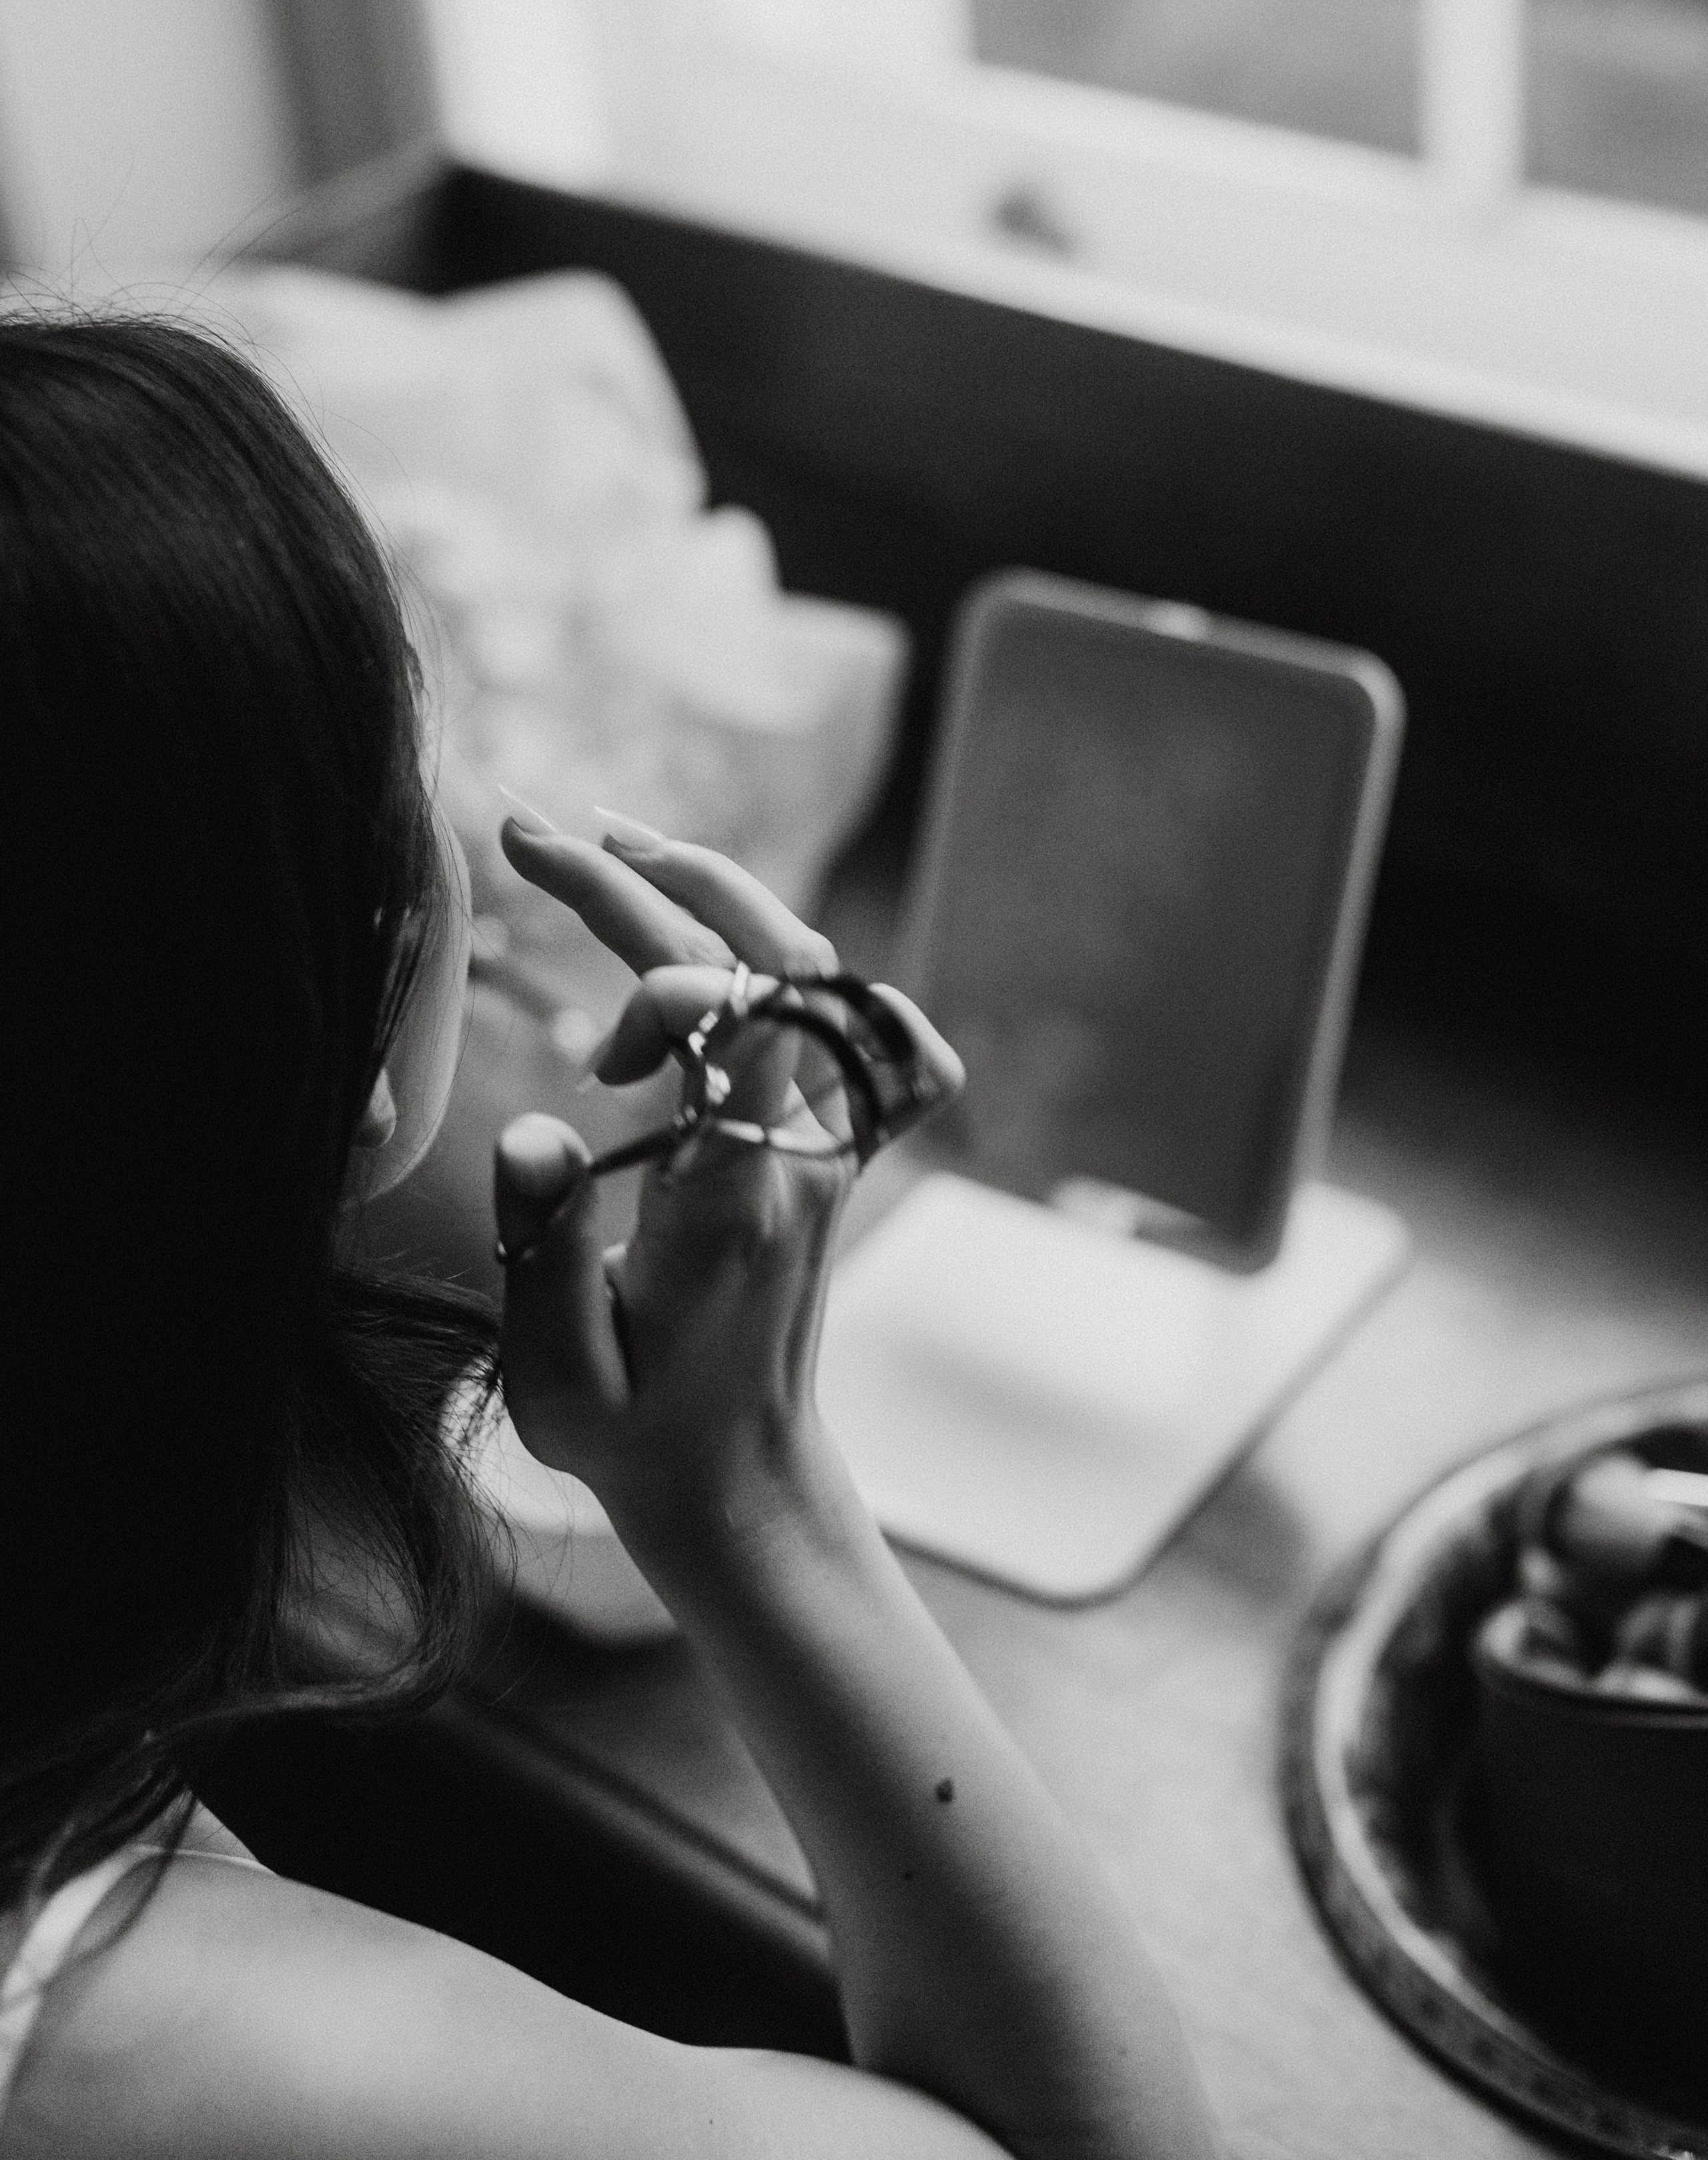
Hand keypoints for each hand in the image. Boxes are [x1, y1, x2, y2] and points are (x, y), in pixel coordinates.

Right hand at [490, 821, 960, 1556]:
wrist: (743, 1486)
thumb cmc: (640, 1436)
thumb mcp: (557, 1377)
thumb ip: (541, 1253)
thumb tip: (538, 1128)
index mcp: (736, 1197)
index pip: (735, 1017)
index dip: (652, 976)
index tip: (585, 1059)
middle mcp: (803, 1152)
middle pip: (769, 960)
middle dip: (654, 880)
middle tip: (546, 835)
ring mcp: (829, 1144)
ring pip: (813, 971)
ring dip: (715, 894)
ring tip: (616, 849)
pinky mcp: (830, 1147)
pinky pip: (856, 1024)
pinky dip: (795, 959)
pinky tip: (736, 946)